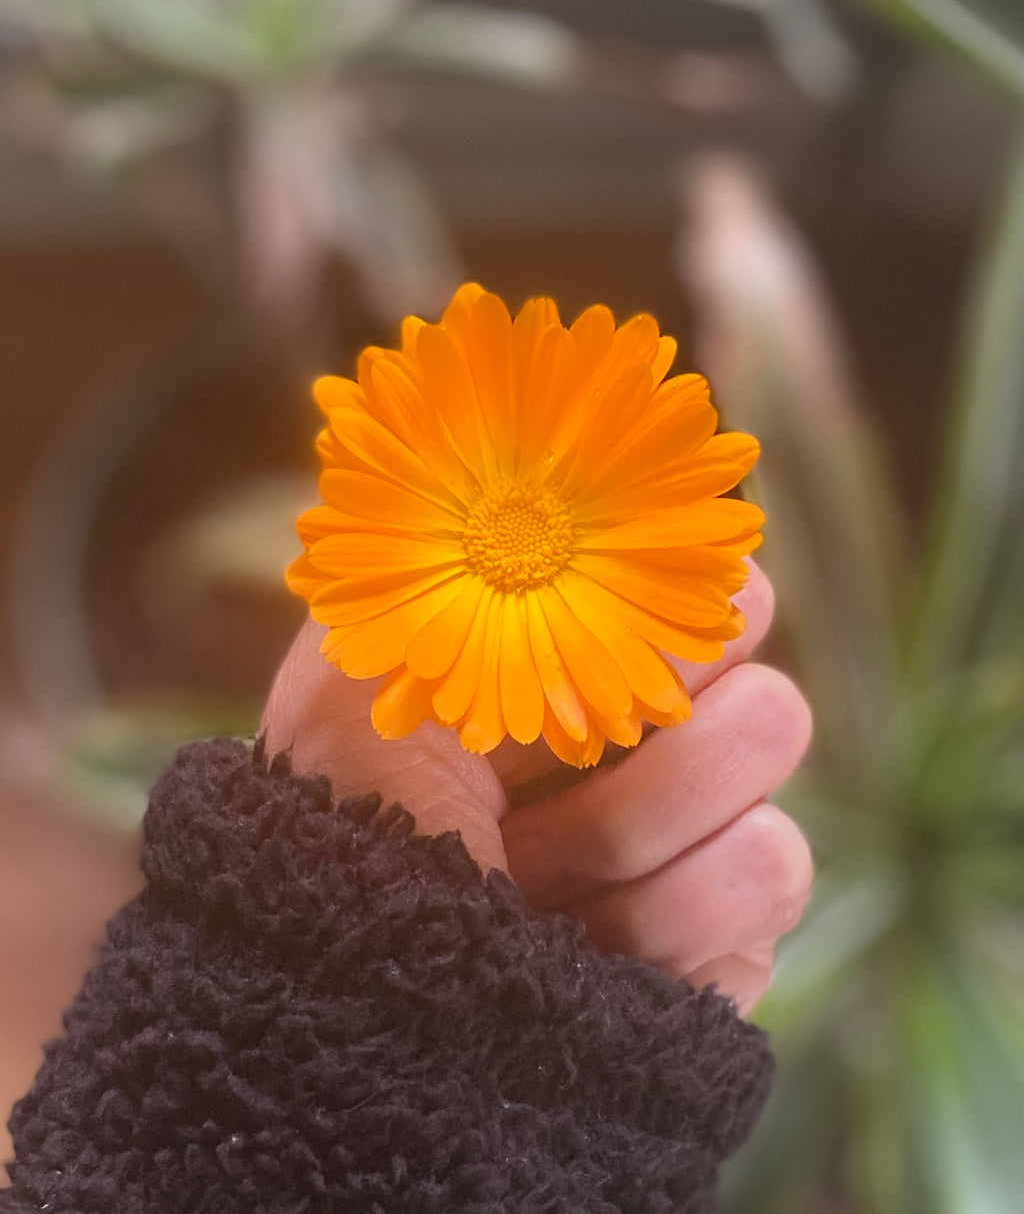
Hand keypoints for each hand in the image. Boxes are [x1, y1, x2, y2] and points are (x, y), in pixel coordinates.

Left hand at [262, 563, 811, 1013]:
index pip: (716, 580)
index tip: (590, 637)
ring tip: (521, 870)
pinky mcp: (732, 926)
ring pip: (773, 744)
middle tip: (533, 759)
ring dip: (627, 818)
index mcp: (593, 657)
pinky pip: (772, 868)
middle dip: (636, 718)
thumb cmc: (342, 800)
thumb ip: (455, 547)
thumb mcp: (371, 650)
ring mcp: (705, 828)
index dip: (672, 599)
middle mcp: (662, 733)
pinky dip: (667, 904)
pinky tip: (579, 940)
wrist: (342, 979)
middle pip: (752, 644)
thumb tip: (550, 477)